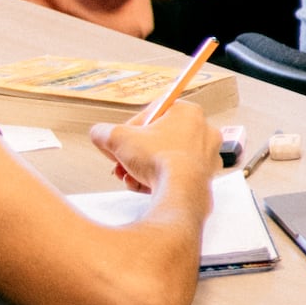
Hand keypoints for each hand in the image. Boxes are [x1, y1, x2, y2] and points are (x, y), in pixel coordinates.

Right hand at [93, 94, 219, 201]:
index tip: (122, 140)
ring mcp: (206, 155)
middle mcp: (202, 131)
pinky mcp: (204, 177)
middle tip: (121, 162)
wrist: (181, 192)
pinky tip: (142, 185)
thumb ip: (104, 132)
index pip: (152, 114)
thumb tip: (99, 134)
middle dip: (134, 154)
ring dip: (142, 168)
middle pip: (157, 139)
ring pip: (164, 159)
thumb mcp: (118, 139)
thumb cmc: (159, 160)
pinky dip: (156, 180)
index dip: (131, 128)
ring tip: (129, 176)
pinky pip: (174, 175)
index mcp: (187, 112)